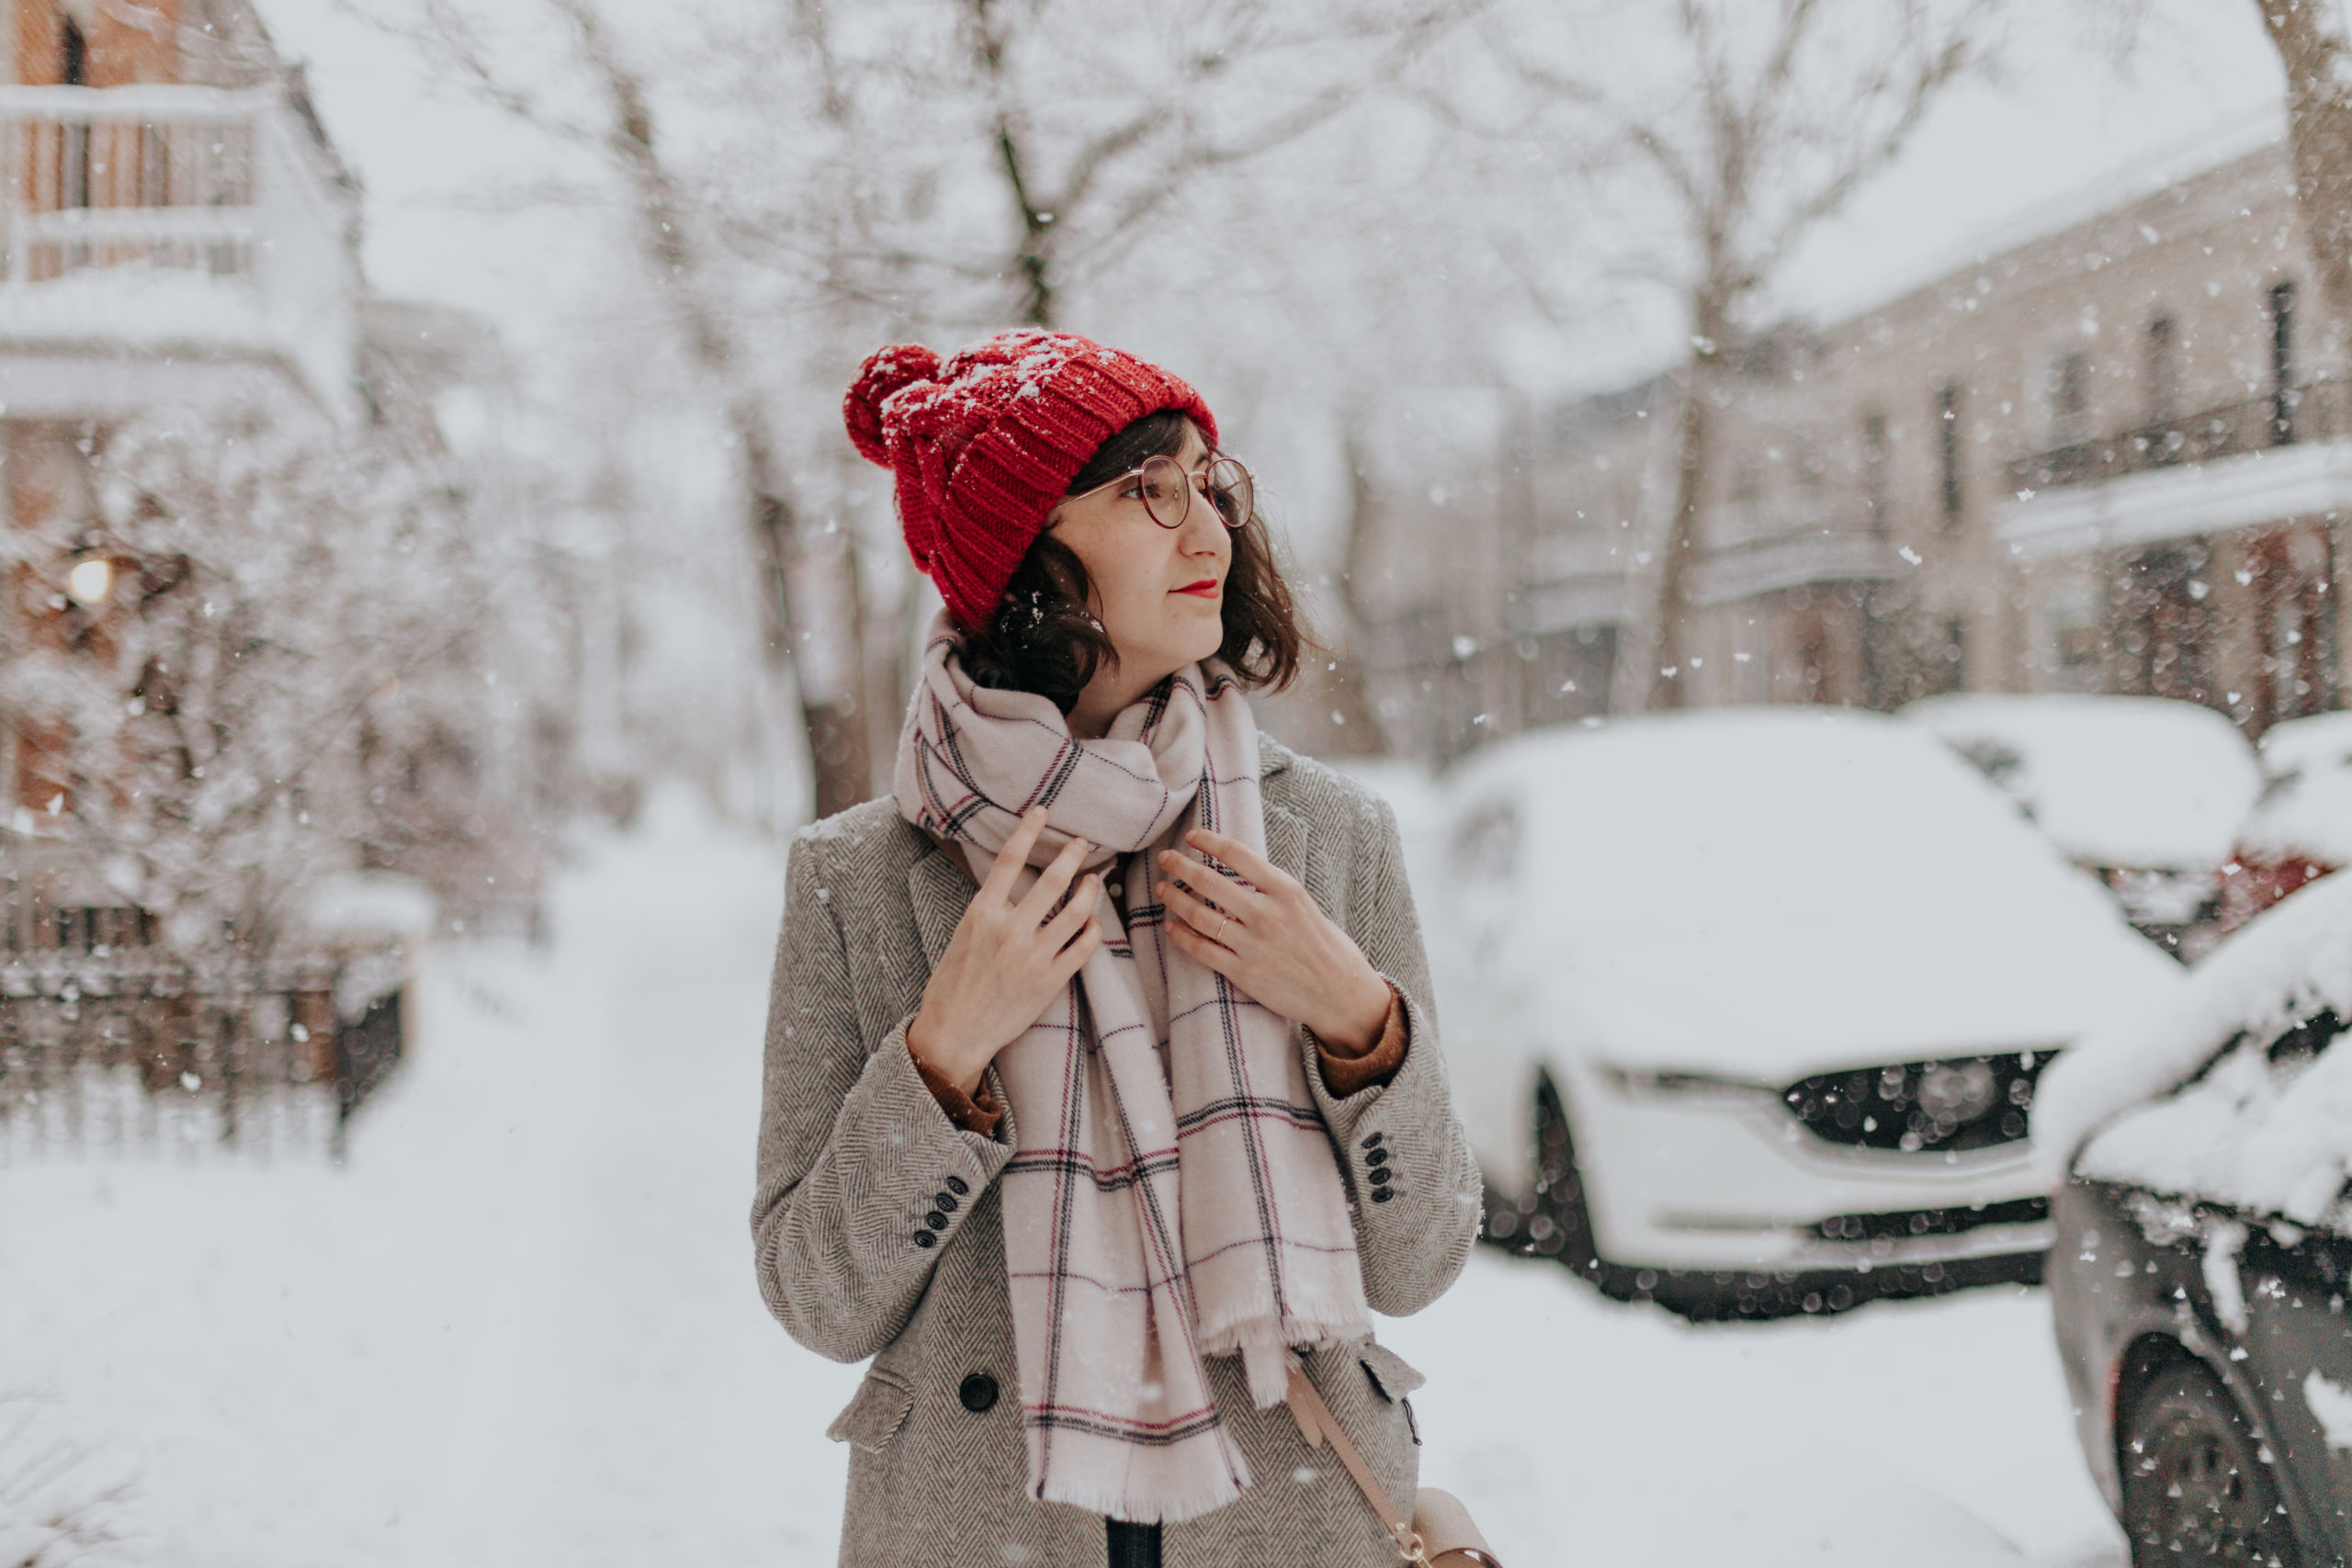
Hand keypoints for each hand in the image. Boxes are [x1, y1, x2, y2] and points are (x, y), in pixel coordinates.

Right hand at [907, 806, 1102, 1097]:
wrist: (955, 1033)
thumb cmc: (953, 984)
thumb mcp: (962, 935)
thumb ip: (990, 908)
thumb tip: (1012, 882)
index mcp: (982, 913)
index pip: (1011, 859)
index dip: (1029, 830)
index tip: (1043, 811)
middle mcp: (1010, 930)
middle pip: (1053, 879)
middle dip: (1074, 855)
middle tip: (1083, 843)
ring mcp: (1033, 956)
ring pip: (1077, 911)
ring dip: (1091, 889)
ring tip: (1094, 879)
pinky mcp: (1051, 981)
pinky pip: (1085, 947)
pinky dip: (1094, 929)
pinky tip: (1094, 922)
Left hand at [1157, 828, 1391, 1055]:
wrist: (1341, 995)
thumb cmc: (1327, 948)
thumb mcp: (1305, 906)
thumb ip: (1273, 890)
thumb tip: (1240, 874)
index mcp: (1286, 891)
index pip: (1238, 855)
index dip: (1209, 841)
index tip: (1192, 836)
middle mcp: (1267, 914)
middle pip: (1210, 882)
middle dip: (1181, 866)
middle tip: (1165, 858)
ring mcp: (1253, 944)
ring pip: (1200, 916)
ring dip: (1175, 899)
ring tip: (1163, 890)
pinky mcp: (1243, 973)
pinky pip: (1203, 950)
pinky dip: (1182, 937)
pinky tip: (1171, 927)